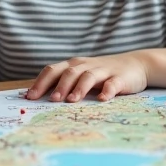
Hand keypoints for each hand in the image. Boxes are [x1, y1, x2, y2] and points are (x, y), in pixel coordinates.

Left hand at [25, 54, 148, 101]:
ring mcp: (103, 70)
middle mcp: (85, 65)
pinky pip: (112, 84)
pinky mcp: (120, 78)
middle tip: (51, 100)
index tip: (29, 97)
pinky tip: (102, 99)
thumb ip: (64, 85)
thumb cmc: (101, 75)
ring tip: (72, 101)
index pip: (52, 70)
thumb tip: (38, 100)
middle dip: (59, 86)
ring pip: (88, 76)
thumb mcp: (81, 76)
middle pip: (69, 72)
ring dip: (79, 88)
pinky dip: (107, 91)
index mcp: (73, 65)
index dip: (40, 83)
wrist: (135, 64)